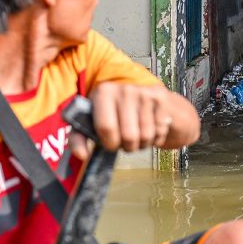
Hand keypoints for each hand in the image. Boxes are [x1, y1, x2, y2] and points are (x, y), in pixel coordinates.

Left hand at [69, 82, 189, 159]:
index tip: (110, 143)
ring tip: (138, 135)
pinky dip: (155, 138)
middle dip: (127, 146)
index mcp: (104, 91)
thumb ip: (79, 138)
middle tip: (125, 141)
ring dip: (142, 143)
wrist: (148, 100)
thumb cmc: (118, 113)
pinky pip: (159, 132)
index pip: (105, 127)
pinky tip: (150, 129)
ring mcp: (145, 93)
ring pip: (145, 136)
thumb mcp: (93, 122)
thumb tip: (81, 154)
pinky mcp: (162, 99)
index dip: (109, 143)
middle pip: (128, 135)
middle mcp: (125, 89)